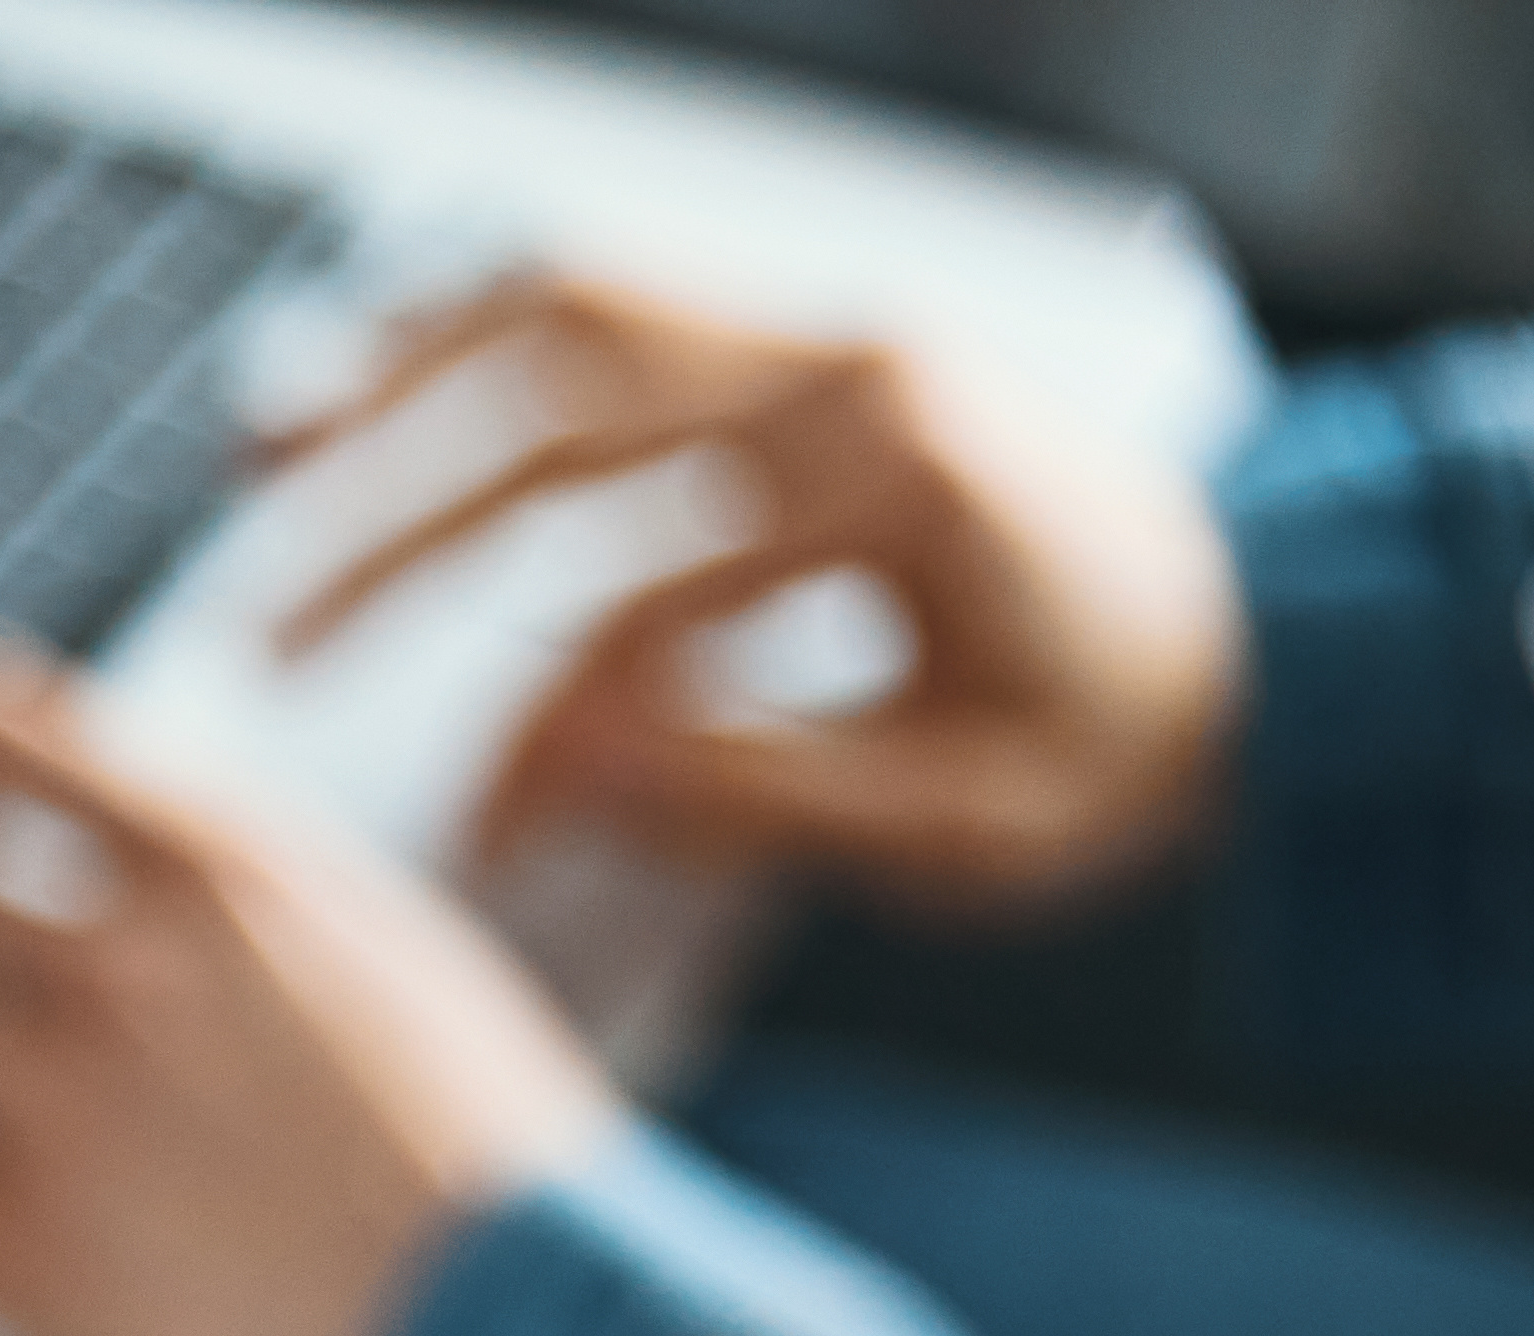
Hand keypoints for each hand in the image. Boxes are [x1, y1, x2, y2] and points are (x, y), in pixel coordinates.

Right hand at [274, 269, 1240, 911]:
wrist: (1270, 636)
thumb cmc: (1124, 742)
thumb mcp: (971, 827)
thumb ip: (758, 796)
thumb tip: (555, 765)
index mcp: (896, 484)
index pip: (632, 605)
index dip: (527, 737)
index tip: (473, 842)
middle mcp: (850, 369)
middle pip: (556, 411)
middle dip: (386, 528)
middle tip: (266, 638)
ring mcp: (825, 334)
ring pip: (565, 306)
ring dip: (401, 378)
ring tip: (263, 457)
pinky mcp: (803, 345)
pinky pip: (616, 295)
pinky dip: (480, 328)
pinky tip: (373, 377)